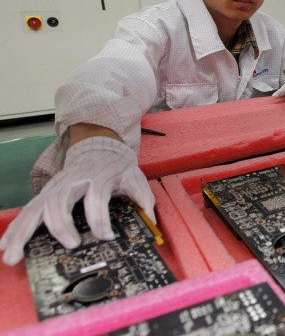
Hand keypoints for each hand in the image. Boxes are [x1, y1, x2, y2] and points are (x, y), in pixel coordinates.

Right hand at [0, 136, 154, 265]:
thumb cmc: (117, 167)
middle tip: (72, 245)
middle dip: (62, 224)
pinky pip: (27, 211)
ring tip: (14, 256)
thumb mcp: (135, 177)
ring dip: (24, 232)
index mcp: (97, 176)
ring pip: (37, 207)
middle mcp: (72, 181)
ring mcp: (55, 187)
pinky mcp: (45, 193)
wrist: (100, 147)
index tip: (108, 236)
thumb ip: (143, 197)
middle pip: (60, 200)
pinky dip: (15, 228)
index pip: (96, 197)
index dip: (101, 218)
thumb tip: (151, 221)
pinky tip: (5, 245)